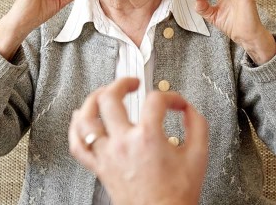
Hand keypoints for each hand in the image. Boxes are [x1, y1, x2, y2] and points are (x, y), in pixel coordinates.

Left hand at [69, 77, 208, 204]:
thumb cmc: (176, 195)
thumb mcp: (199, 155)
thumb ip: (197, 125)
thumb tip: (188, 110)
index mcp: (148, 137)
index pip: (155, 100)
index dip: (170, 97)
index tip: (175, 104)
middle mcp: (123, 143)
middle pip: (110, 99)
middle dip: (122, 83)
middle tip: (133, 83)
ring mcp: (108, 155)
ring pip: (86, 119)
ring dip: (93, 100)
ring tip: (103, 93)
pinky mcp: (100, 168)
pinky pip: (78, 145)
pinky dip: (76, 129)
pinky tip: (81, 118)